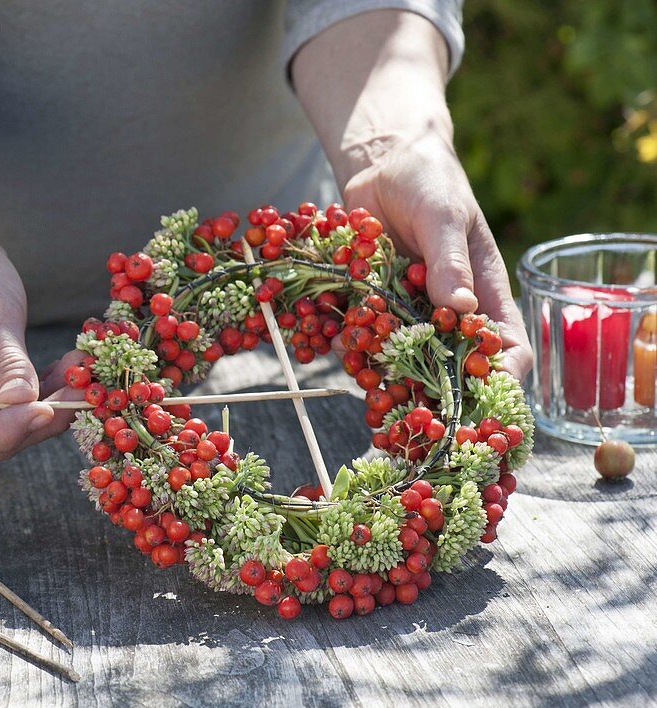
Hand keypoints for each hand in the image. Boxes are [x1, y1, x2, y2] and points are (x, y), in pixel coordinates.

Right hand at [0, 222, 73, 459]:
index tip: (49, 408)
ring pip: (7, 431)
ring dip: (48, 410)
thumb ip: (6, 360)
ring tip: (80, 374)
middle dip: (37, 421)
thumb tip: (22, 402)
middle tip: (81, 389)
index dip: (7, 428)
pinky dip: (44, 398)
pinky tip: (67, 373)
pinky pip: (14, 413)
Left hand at [342, 131, 533, 378]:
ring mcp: (407, 310)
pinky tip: (334, 341)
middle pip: (449, 363)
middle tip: (415, 408)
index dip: (501, 373)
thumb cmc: (431, 184)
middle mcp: (446, 310)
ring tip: (365, 372)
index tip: (485, 394)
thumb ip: (450, 260)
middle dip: (434, 389)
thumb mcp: (444, 216)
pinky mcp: (372, 303)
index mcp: (481, 292)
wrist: (383, 165)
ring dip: (382, 369)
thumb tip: (462, 307)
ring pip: (400, 355)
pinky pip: (361, 333)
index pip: (505, 342)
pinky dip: (349, 342)